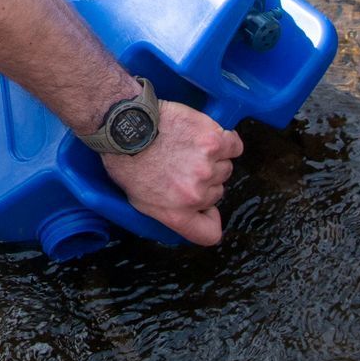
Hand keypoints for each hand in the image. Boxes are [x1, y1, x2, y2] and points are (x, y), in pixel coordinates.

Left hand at [99, 100, 243, 245]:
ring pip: (225, 168)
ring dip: (213, 159)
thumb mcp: (140, 200)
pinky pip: (234, 146)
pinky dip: (227, 142)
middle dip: (204, 180)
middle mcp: (196, 194)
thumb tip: (192, 209)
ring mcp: (207, 167)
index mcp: (177, 213)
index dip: (210, 220)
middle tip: (184, 164)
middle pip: (217, 191)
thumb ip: (171, 211)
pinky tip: (212, 137)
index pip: (210, 234)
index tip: (207, 209)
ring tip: (191, 146)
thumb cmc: (127, 160)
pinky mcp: (213, 141)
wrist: (126, 127)